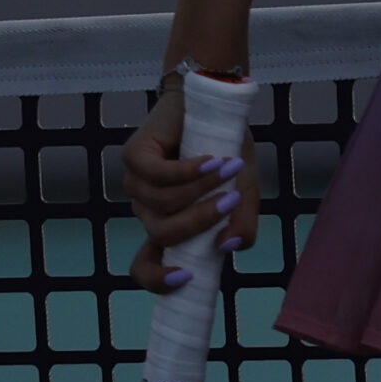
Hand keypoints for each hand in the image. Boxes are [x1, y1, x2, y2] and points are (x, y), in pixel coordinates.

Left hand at [122, 84, 259, 292]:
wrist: (214, 102)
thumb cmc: (227, 147)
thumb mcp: (245, 187)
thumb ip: (243, 220)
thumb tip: (230, 247)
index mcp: (168, 222)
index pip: (146, 264)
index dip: (157, 279)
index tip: (187, 277)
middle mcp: (148, 208)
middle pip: (163, 233)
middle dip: (201, 220)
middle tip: (234, 197)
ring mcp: (137, 184)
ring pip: (163, 203)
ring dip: (203, 188)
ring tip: (232, 166)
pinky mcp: (135, 156)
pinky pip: (158, 175)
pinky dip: (189, 172)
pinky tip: (213, 161)